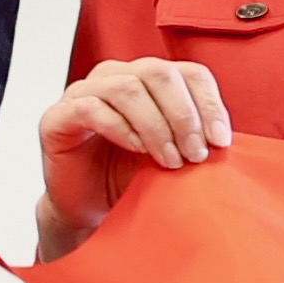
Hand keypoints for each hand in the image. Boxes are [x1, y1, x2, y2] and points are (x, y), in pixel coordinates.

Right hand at [34, 57, 229, 257]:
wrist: (91, 210)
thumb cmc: (129, 177)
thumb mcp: (173, 151)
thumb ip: (195, 135)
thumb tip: (226, 136)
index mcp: (147, 79)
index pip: (188, 72)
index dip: (209, 103)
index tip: (221, 141)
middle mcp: (115, 77)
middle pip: (158, 73)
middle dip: (184, 115)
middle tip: (195, 154)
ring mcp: (82, 93)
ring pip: (127, 89)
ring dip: (156, 126)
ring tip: (168, 159)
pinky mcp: (57, 116)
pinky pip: (91, 108)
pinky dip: (121, 129)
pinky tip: (136, 151)